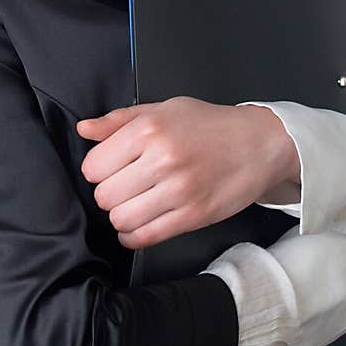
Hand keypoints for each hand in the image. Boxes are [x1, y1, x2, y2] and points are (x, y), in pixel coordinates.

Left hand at [77, 97, 294, 249]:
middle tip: (126, 186)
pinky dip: (133, 236)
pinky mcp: (193, 216)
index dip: (99, 170)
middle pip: (104, 196)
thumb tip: (84, 129)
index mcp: (149, 129)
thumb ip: (119, 120)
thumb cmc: (211, 125)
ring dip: (122, 216)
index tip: (112, 169)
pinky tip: (141, 223)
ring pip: (121, 219)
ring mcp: (178, 190)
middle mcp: (161, 159)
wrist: (260, 143)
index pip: (93, 167)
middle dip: (110, 194)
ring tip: (135, 204)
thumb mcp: (164, 109)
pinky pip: (145, 237)